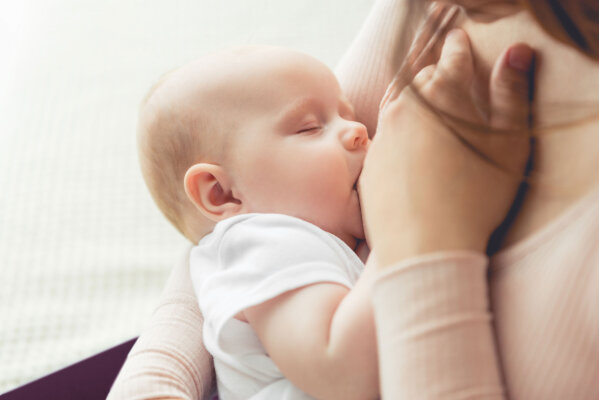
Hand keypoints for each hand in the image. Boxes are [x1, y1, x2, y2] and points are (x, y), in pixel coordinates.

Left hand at [360, 29, 534, 267]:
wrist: (424, 247)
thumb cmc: (475, 199)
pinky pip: (384, 135)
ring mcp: (383, 135)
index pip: (454, 56)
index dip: (461, 48)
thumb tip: (516, 53)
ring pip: (398, 102)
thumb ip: (512, 95)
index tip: (462, 45)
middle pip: (423, 77)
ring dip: (413, 98)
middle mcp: (406, 107)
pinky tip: (409, 144)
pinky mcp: (370, 161)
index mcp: (443, 95)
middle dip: (437, 72)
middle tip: (448, 74)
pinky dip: (398, 131)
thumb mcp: (510, 146)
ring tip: (427, 103)